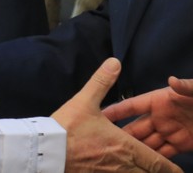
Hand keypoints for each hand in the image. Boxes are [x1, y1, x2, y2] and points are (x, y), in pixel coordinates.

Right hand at [52, 58, 180, 171]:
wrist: (46, 148)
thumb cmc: (67, 126)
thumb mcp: (85, 100)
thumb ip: (103, 81)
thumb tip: (114, 62)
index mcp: (125, 145)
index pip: (158, 163)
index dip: (170, 168)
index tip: (178, 170)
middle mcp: (123, 164)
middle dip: (158, 172)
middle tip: (164, 170)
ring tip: (142, 170)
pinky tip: (119, 172)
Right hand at [102, 78, 192, 157]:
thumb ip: (186, 86)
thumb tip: (172, 81)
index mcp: (160, 100)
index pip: (132, 105)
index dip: (116, 110)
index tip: (98, 115)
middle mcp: (161, 116)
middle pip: (136, 127)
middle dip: (121, 136)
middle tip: (105, 145)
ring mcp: (170, 131)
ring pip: (147, 143)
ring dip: (136, 151)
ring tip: (119, 159)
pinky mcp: (181, 144)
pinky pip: (164, 154)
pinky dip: (154, 162)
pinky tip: (142, 167)